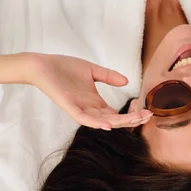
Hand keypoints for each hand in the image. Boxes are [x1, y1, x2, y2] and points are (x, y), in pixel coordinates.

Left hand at [29, 53, 152, 129]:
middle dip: (131, 119)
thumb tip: (127, 81)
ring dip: (120, 122)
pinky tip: (109, 124)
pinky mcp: (70, 107)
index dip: (132, 114)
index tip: (147, 111)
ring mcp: (80, 109)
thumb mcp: (92, 71)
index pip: (117, 113)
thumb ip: (109, 76)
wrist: (42, 66)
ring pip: (103, 121)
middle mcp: (90, 109)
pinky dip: (96, 123)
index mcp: (95, 102)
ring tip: (136, 120)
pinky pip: (84, 119)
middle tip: (147, 116)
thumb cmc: (64, 68)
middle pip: (114, 119)